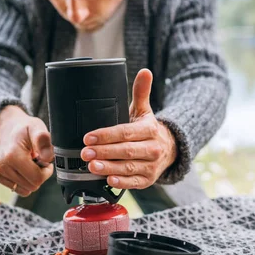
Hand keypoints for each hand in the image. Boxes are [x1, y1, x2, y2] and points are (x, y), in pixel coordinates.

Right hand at [0, 105, 53, 195]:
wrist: (5, 126)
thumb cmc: (23, 128)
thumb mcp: (36, 127)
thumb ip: (44, 140)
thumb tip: (48, 157)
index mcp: (13, 155)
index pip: (37, 178)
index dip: (47, 171)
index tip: (45, 159)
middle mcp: (2, 165)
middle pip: (32, 185)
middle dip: (39, 174)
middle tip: (37, 159)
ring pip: (25, 190)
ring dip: (31, 178)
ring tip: (29, 162)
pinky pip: (17, 189)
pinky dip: (24, 181)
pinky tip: (22, 167)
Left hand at [82, 69, 177, 188]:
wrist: (169, 149)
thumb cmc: (148, 129)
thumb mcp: (145, 111)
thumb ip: (141, 92)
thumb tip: (144, 71)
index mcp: (150, 129)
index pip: (126, 132)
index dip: (107, 135)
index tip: (89, 137)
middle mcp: (153, 148)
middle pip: (126, 150)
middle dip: (104, 152)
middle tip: (85, 152)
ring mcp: (151, 166)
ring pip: (128, 167)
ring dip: (109, 168)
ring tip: (91, 166)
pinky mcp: (148, 180)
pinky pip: (134, 183)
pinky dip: (121, 183)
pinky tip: (108, 180)